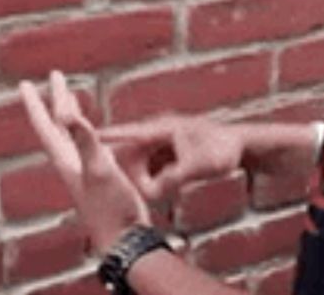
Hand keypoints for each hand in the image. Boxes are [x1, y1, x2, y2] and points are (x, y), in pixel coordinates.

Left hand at [20, 71, 149, 254]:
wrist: (124, 238)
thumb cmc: (110, 206)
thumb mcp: (98, 167)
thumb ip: (84, 140)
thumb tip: (64, 114)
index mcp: (65, 159)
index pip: (45, 125)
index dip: (35, 103)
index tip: (25, 83)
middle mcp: (70, 162)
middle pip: (57, 126)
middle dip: (54, 101)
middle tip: (55, 77)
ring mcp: (83, 170)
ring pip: (71, 135)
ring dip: (70, 115)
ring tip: (72, 99)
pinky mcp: (98, 176)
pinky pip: (88, 145)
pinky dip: (89, 132)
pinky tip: (96, 134)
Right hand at [99, 115, 244, 200]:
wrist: (243, 145)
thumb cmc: (223, 150)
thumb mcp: (199, 167)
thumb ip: (174, 178)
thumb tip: (152, 192)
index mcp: (163, 129)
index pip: (127, 133)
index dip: (104, 138)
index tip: (80, 137)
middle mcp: (160, 133)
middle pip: (132, 155)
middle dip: (132, 175)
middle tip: (138, 194)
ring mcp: (165, 143)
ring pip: (143, 164)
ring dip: (145, 180)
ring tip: (153, 193)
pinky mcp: (171, 153)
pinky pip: (154, 167)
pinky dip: (155, 180)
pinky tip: (161, 193)